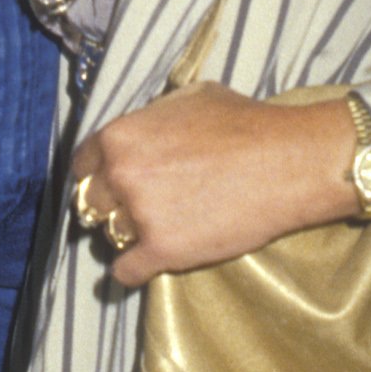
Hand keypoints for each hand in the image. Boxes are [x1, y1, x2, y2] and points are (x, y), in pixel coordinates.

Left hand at [70, 84, 359, 289]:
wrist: (288, 162)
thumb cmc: (245, 124)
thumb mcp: (189, 98)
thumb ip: (152, 116)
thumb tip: (144, 127)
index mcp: (121, 135)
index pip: (82, 164)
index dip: (97, 174)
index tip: (110, 184)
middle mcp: (121, 174)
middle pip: (91, 202)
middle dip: (111, 205)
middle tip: (137, 208)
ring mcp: (140, 215)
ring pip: (109, 236)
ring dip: (127, 236)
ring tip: (155, 230)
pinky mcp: (162, 252)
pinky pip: (125, 272)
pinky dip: (133, 271)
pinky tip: (147, 264)